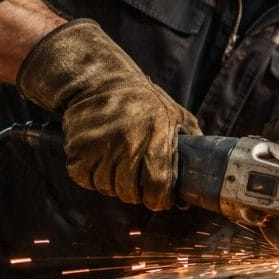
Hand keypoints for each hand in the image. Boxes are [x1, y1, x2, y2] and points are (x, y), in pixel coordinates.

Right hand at [17, 19, 200, 210]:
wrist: (100, 79)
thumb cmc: (144, 100)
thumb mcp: (177, 115)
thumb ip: (192, 143)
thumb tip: (201, 178)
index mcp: (157, 136)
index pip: (158, 186)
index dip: (160, 199)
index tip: (160, 198)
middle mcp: (128, 143)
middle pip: (130, 193)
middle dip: (136, 193)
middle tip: (137, 181)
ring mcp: (100, 146)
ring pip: (106, 188)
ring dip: (113, 184)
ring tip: (118, 166)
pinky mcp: (77, 148)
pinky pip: (84, 178)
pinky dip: (91, 176)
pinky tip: (100, 160)